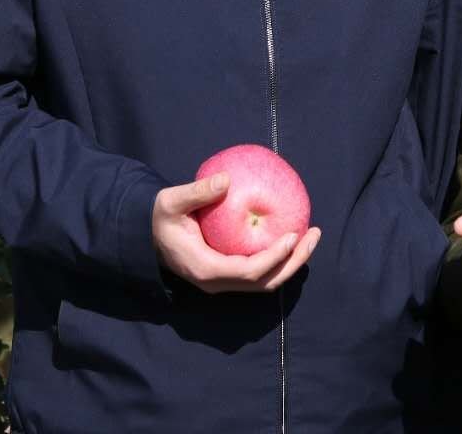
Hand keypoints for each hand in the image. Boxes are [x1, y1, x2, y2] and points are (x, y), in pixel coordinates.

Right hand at [152, 173, 321, 293]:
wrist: (146, 236)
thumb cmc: (159, 218)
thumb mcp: (171, 202)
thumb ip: (197, 192)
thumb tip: (226, 179)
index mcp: (206, 269)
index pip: (249, 271)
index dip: (275, 257)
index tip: (294, 235)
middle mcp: (217, 283)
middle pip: (265, 283)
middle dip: (294, 262)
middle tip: (314, 235)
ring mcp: (223, 283)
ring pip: (265, 282)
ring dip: (291, 263)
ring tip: (311, 236)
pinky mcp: (227, 275)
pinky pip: (259, 273)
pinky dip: (279, 260)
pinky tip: (291, 237)